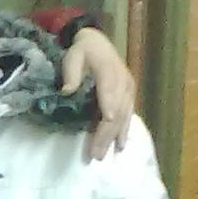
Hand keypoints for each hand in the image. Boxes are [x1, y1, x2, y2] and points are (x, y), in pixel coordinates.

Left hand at [61, 27, 134, 159]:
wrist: (97, 43)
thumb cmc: (82, 52)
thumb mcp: (72, 56)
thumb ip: (71, 73)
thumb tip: (67, 91)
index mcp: (108, 70)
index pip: (109, 91)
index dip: (108, 106)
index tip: (106, 120)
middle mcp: (122, 81)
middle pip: (116, 110)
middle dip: (106, 133)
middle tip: (95, 154)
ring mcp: (128, 89)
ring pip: (123, 116)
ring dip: (113, 137)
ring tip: (103, 155)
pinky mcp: (129, 95)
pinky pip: (129, 115)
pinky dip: (124, 131)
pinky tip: (120, 146)